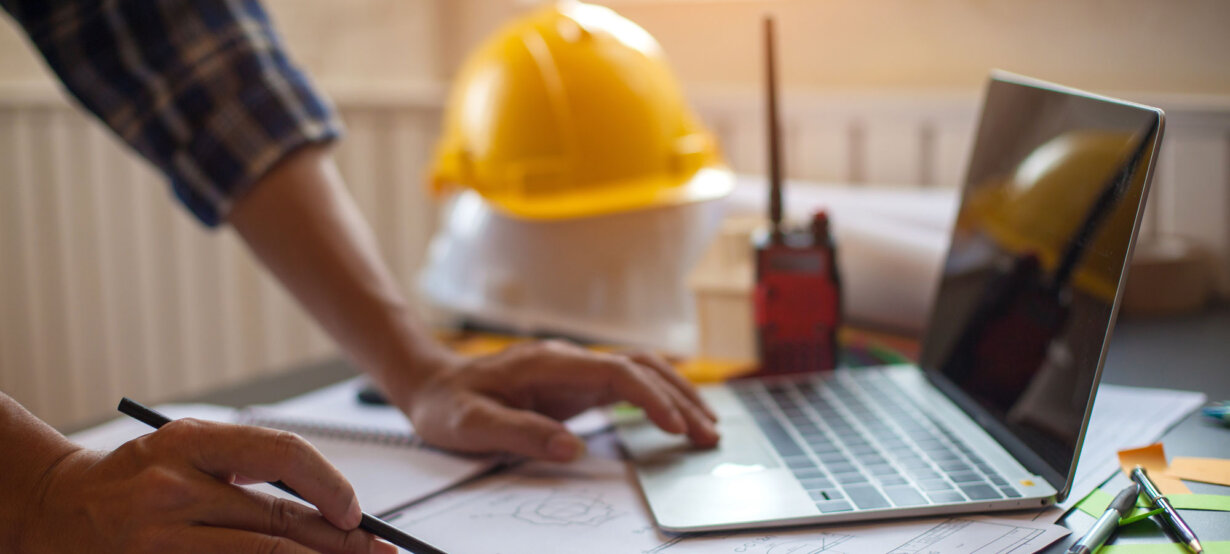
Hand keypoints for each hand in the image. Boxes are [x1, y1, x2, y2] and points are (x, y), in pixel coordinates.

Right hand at [18, 419, 395, 553]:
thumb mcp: (184, 449)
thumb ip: (246, 466)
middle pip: (279, 522)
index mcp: (188, 442)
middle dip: (340, 542)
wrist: (51, 509)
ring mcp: (159, 540)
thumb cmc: (133, 477)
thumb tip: (330, 503)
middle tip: (380, 552)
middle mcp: (173, 489)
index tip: (356, 510)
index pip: (283, 455)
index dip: (331, 485)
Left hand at [402, 340, 720, 461]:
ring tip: (707, 427)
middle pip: (640, 367)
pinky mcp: (576, 383)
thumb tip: (572, 447)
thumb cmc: (448, 404)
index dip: (651, 397)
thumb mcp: (472, 425)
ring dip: (677, 395)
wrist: (433, 384)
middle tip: (709, 434)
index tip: (675, 426)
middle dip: (680, 398)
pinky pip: (628, 385)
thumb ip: (520, 432)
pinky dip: (659, 398)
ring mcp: (575, 369)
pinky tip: (677, 418)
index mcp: (548, 362)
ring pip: (640, 371)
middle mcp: (569, 359)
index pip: (615, 372)